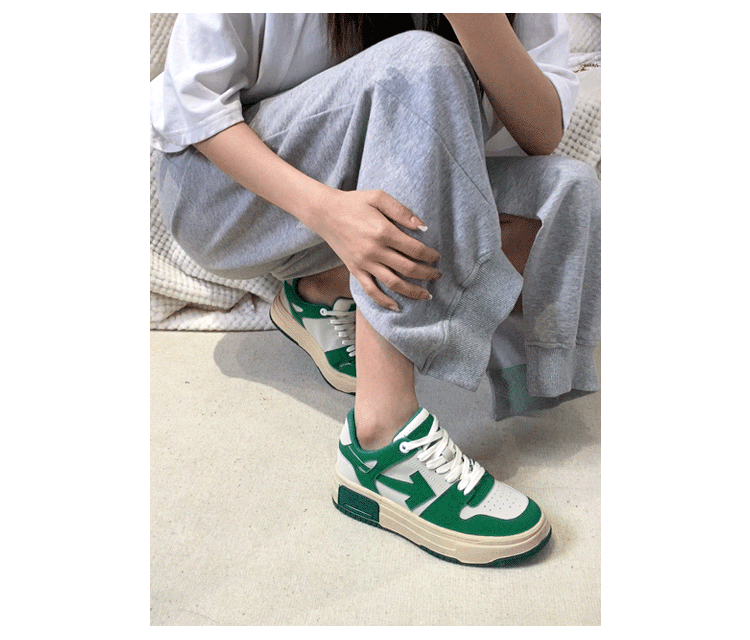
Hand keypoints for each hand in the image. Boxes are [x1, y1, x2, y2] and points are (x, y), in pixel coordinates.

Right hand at [309, 189, 440, 310]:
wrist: (325, 213)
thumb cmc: (354, 203)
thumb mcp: (379, 197)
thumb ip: (402, 211)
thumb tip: (422, 227)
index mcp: (383, 231)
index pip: (415, 249)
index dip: (430, 256)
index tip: (436, 257)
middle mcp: (374, 251)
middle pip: (408, 269)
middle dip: (427, 274)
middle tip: (437, 275)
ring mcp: (364, 263)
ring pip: (393, 283)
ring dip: (413, 291)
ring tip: (427, 294)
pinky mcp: (355, 270)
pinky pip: (371, 291)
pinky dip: (385, 301)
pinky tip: (397, 307)